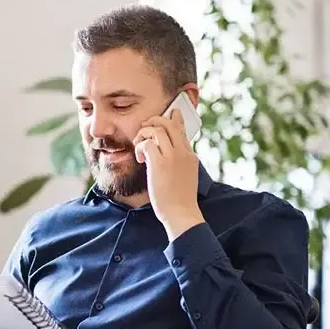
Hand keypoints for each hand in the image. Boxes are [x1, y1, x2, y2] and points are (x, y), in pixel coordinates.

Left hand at [133, 108, 204, 240]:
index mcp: (190, 155)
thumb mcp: (185, 176)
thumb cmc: (180, 199)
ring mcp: (172, 157)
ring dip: (144, 133)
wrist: (181, 213)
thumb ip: (179, 163)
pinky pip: (147, 143)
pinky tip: (140, 158)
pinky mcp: (160, 164)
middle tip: (144, 127)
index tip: (168, 115)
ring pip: (157, 129)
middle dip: (154, 120)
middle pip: (169, 123)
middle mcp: (183, 152)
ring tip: (139, 145)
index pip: (182, 129)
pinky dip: (140, 147)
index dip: (173, 120)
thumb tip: (163, 156)